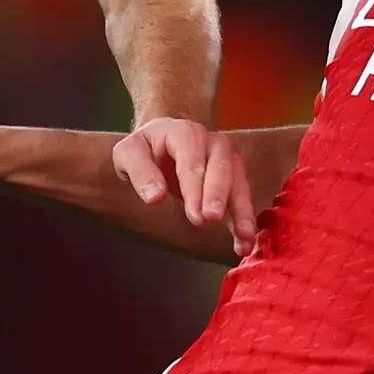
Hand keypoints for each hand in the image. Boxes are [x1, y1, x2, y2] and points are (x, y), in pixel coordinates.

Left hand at [113, 118, 263, 254]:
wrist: (161, 141)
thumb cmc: (145, 148)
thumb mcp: (128, 154)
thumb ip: (139, 171)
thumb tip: (155, 196)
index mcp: (184, 132)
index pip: (192, 157)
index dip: (194, 186)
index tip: (194, 214)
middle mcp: (211, 142)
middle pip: (221, 165)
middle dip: (218, 194)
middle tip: (211, 219)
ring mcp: (226, 158)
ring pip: (239, 180)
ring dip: (242, 209)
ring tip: (243, 236)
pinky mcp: (232, 177)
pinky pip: (242, 196)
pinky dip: (245, 219)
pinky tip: (244, 241)